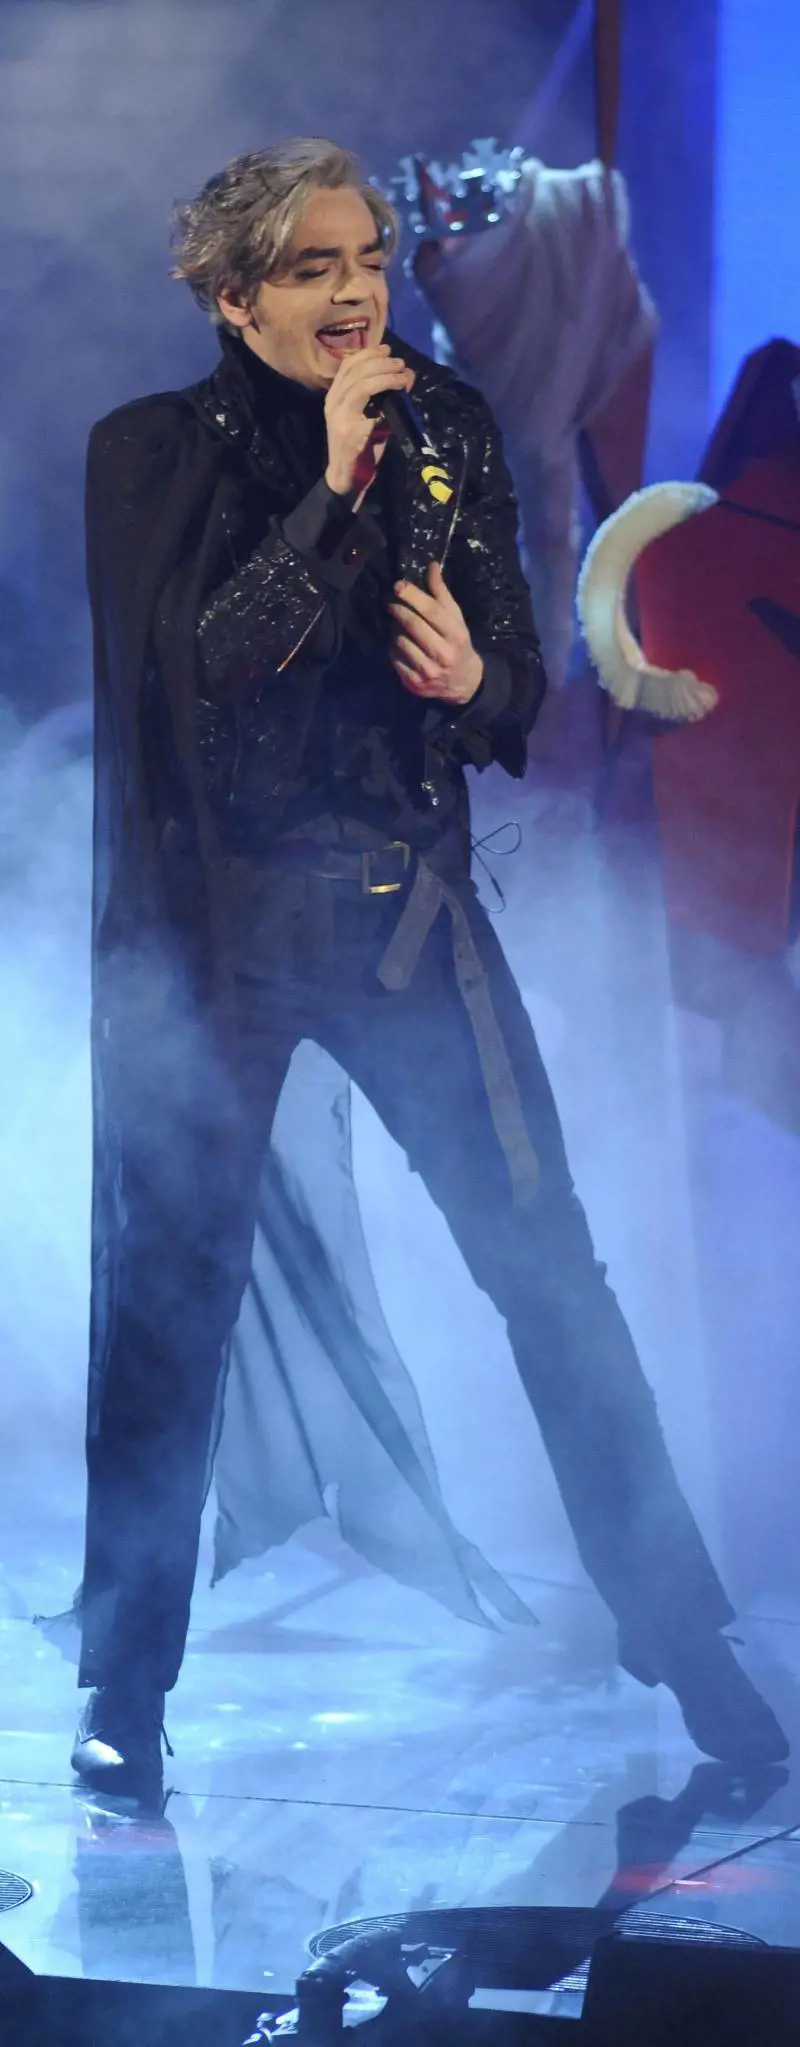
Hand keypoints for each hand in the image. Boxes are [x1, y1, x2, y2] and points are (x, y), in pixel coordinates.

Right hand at [324, 346, 414, 495]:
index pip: (348, 365)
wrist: (346, 478)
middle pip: (355, 370)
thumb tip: (406, 375)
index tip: (387, 349)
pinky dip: (383, 392)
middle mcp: (333, 402)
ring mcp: (339, 415)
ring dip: (384, 375)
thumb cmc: (361, 448)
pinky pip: (366, 404)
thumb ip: (385, 397)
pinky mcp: (348, 430)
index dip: (368, 353)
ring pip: (361, 384)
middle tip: (399, 362)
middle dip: (380, 361)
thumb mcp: (372, 416)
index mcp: (335, 396)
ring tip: (401, 373)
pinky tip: (397, 391)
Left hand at [387, 562, 483, 703]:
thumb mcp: (455, 618)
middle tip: (390, 601)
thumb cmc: (457, 643)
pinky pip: (394, 659)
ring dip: (395, 629)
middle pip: (413, 625)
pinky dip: (393, 648)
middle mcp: (443, 654)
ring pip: (400, 641)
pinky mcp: (414, 683)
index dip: (412, 596)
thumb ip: (441, 593)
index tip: (398, 586)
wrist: (463, 682)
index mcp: (456, 635)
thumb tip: (430, 565)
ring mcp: (427, 671)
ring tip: (397, 625)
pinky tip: (400, 645)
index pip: (431, 611)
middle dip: (398, 609)